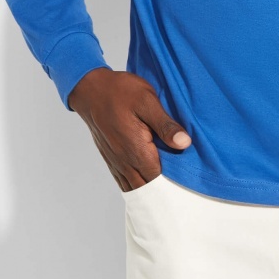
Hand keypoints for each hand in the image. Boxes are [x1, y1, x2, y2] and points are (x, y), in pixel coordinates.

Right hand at [68, 68, 191, 191]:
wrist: (91, 89)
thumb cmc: (121, 92)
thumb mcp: (147, 101)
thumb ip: (165, 125)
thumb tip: (185, 144)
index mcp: (137, 150)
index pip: (159, 180)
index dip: (174, 183)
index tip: (188, 179)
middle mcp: (125, 161)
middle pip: (147, 188)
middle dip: (163, 189)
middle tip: (180, 184)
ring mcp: (116, 161)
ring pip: (134, 186)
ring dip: (149, 188)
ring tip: (166, 186)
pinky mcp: (110, 157)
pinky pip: (123, 180)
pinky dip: (135, 184)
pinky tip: (145, 179)